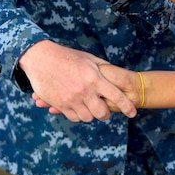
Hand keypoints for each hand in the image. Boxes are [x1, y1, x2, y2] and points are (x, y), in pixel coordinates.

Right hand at [19, 40, 136, 121]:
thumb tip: (116, 76)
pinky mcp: (60, 104)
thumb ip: (103, 68)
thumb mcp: (88, 58)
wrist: (41, 58)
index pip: (116, 96)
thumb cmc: (66, 56)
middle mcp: (84, 90)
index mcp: (94, 78)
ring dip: (91, 114)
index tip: (132, 113)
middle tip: (104, 110)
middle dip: (105, 114)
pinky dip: (78, 115)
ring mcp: (71, 99)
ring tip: (89, 107)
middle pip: (102, 113)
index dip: (127, 106)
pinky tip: (77, 107)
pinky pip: (74, 117)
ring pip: (88, 118)